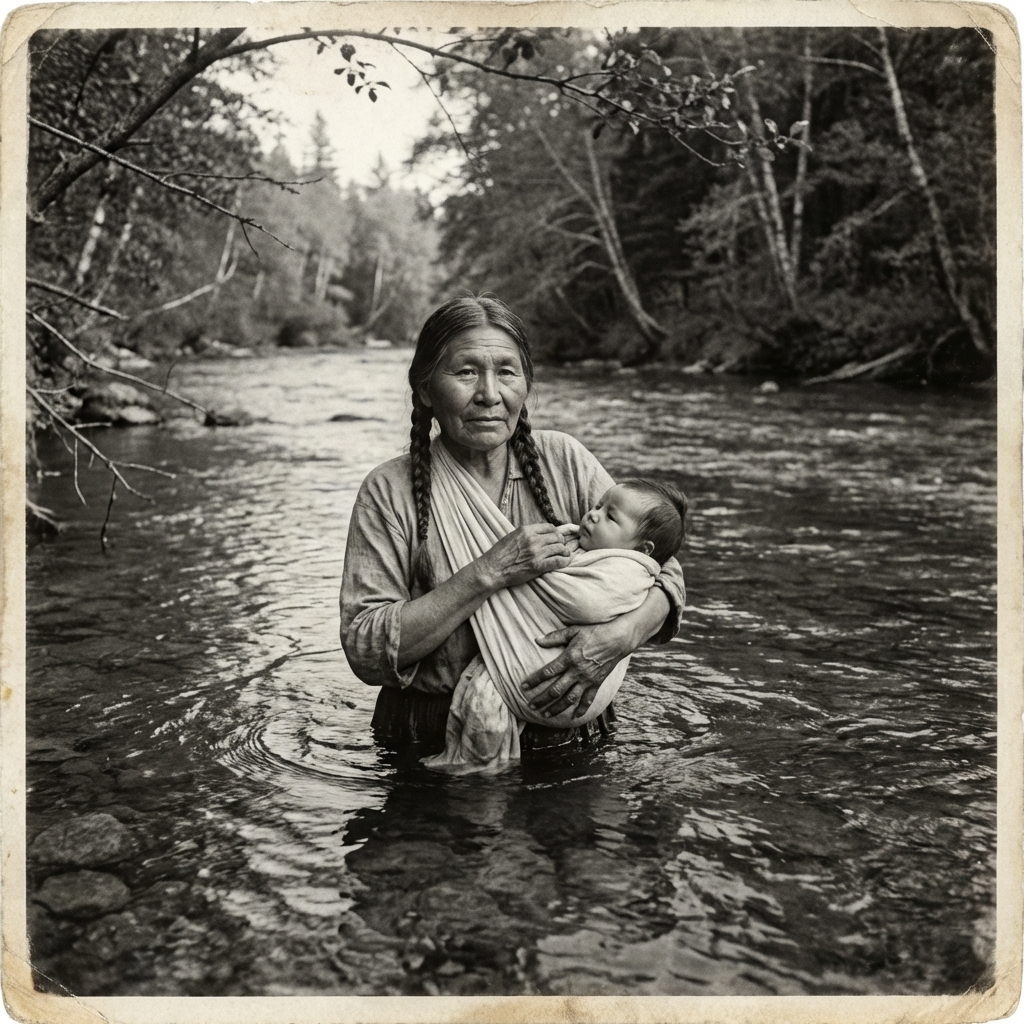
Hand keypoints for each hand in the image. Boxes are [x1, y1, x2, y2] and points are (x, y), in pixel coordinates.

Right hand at [477, 523, 570, 591]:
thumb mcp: (513, 536)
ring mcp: (536, 553)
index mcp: (526, 530)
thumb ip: (527, 534)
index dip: (556, 533)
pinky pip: (559, 561)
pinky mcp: (538, 566)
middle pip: (557, 537)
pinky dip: (565, 561)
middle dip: (561, 542)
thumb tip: (541, 534)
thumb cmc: (500, 554)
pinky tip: (565, 562)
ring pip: (560, 548)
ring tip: (564, 555)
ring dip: (564, 552)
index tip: (556, 539)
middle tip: (560, 548)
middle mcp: (532, 539)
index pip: (550, 527)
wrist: (492, 570)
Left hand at [520, 618, 634, 719]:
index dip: (534, 680)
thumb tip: (536, 640)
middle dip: (541, 699)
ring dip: (556, 708)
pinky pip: (588, 700)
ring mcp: (588, 679)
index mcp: (569, 657)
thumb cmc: (595, 632)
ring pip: (569, 698)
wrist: (618, 639)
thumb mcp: (573, 630)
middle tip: (530, 706)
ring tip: (545, 715)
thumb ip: (554, 637)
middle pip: (555, 690)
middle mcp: (577, 671)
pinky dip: (581, 709)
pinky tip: (574, 717)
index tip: (523, 687)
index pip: (547, 672)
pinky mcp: (597, 683)